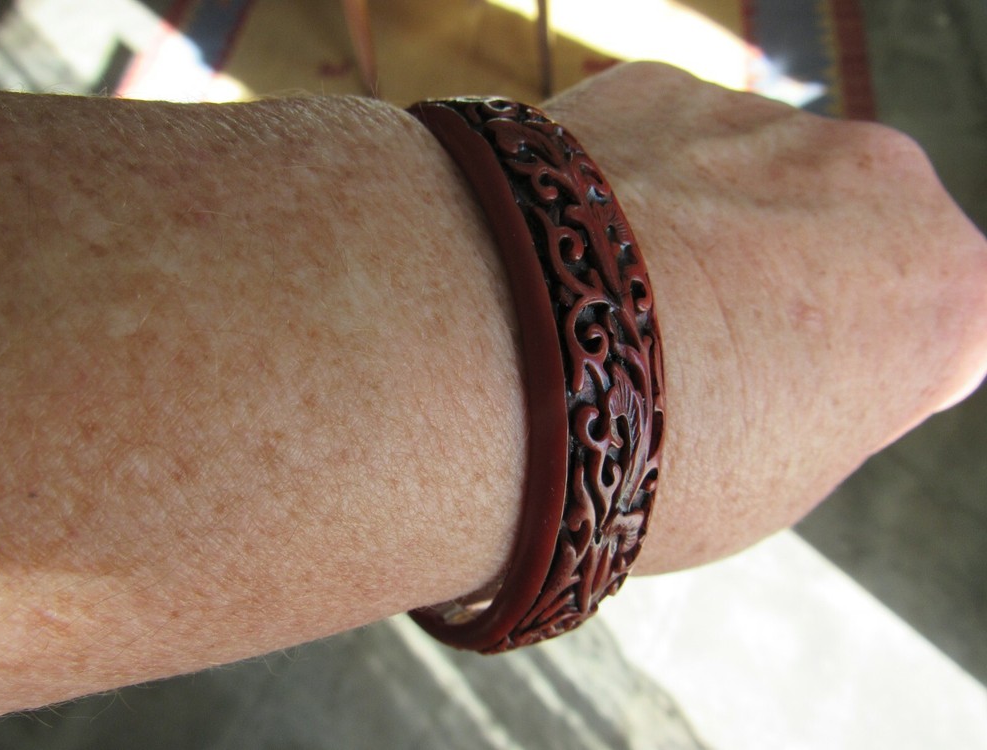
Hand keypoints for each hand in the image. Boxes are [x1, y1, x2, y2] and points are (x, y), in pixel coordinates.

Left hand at [543, 62, 986, 571]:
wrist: (492, 356)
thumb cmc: (646, 457)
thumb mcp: (780, 475)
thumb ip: (824, 394)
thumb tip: (796, 356)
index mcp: (943, 291)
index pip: (934, 330)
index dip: (856, 376)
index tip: (788, 403)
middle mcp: (875, 176)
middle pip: (845, 241)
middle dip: (788, 289)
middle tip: (695, 360)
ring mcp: (761, 117)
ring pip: (750, 187)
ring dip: (704, 234)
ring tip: (615, 317)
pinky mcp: (654, 85)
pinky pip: (661, 149)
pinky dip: (628, 195)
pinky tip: (570, 259)